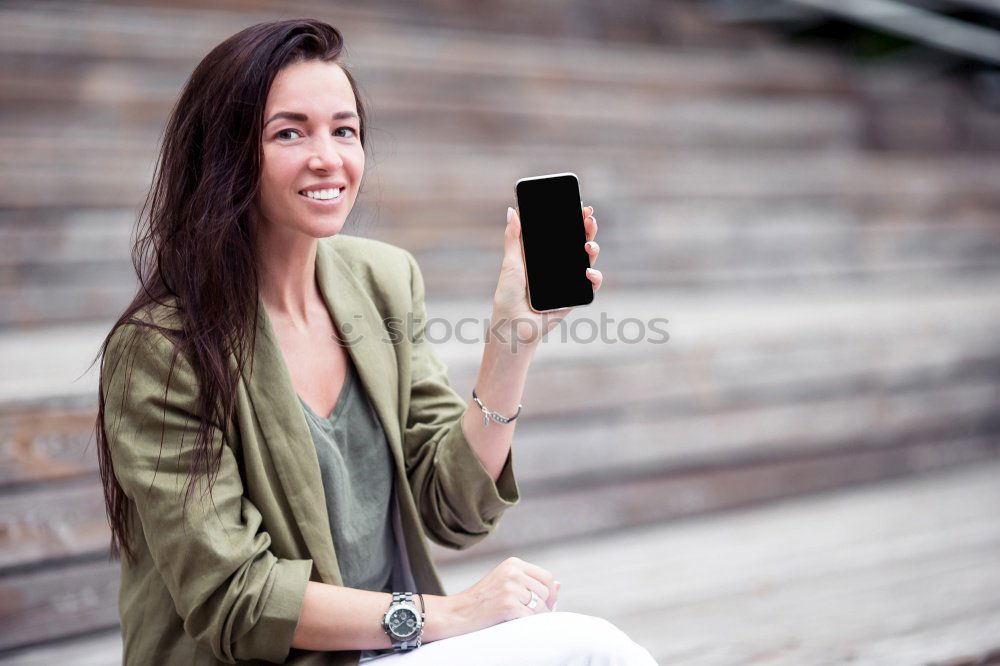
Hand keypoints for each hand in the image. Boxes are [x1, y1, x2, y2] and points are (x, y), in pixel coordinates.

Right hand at [448, 557, 559, 633]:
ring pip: (540, 606)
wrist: (457, 613)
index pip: (547, 577)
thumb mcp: (506, 584)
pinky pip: (530, 618)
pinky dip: (524, 623)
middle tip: (525, 615)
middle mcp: (513, 572)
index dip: (551, 594)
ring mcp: (510, 587)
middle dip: (541, 607)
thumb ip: (531, 583)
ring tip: (513, 616)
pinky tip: (509, 621)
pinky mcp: (508, 604)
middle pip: (545, 592)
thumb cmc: (483, 601)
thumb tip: (559, 585)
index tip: (547, 606)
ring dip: (531, 616)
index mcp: (514, 563)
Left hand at [491, 204, 601, 348]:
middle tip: (589, 218)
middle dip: (587, 229)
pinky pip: (591, 285)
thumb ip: (514, 238)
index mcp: (543, 256)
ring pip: (587, 260)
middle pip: (578, 243)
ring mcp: (568, 280)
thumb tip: (513, 211)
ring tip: (589, 246)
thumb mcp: (510, 264)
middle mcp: (558, 266)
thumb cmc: (508, 297)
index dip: (572, 219)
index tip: (580, 207)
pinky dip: (594, 277)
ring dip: (593, 249)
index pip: (561, 233)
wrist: (514, 327)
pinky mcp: (575, 296)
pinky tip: (588, 273)